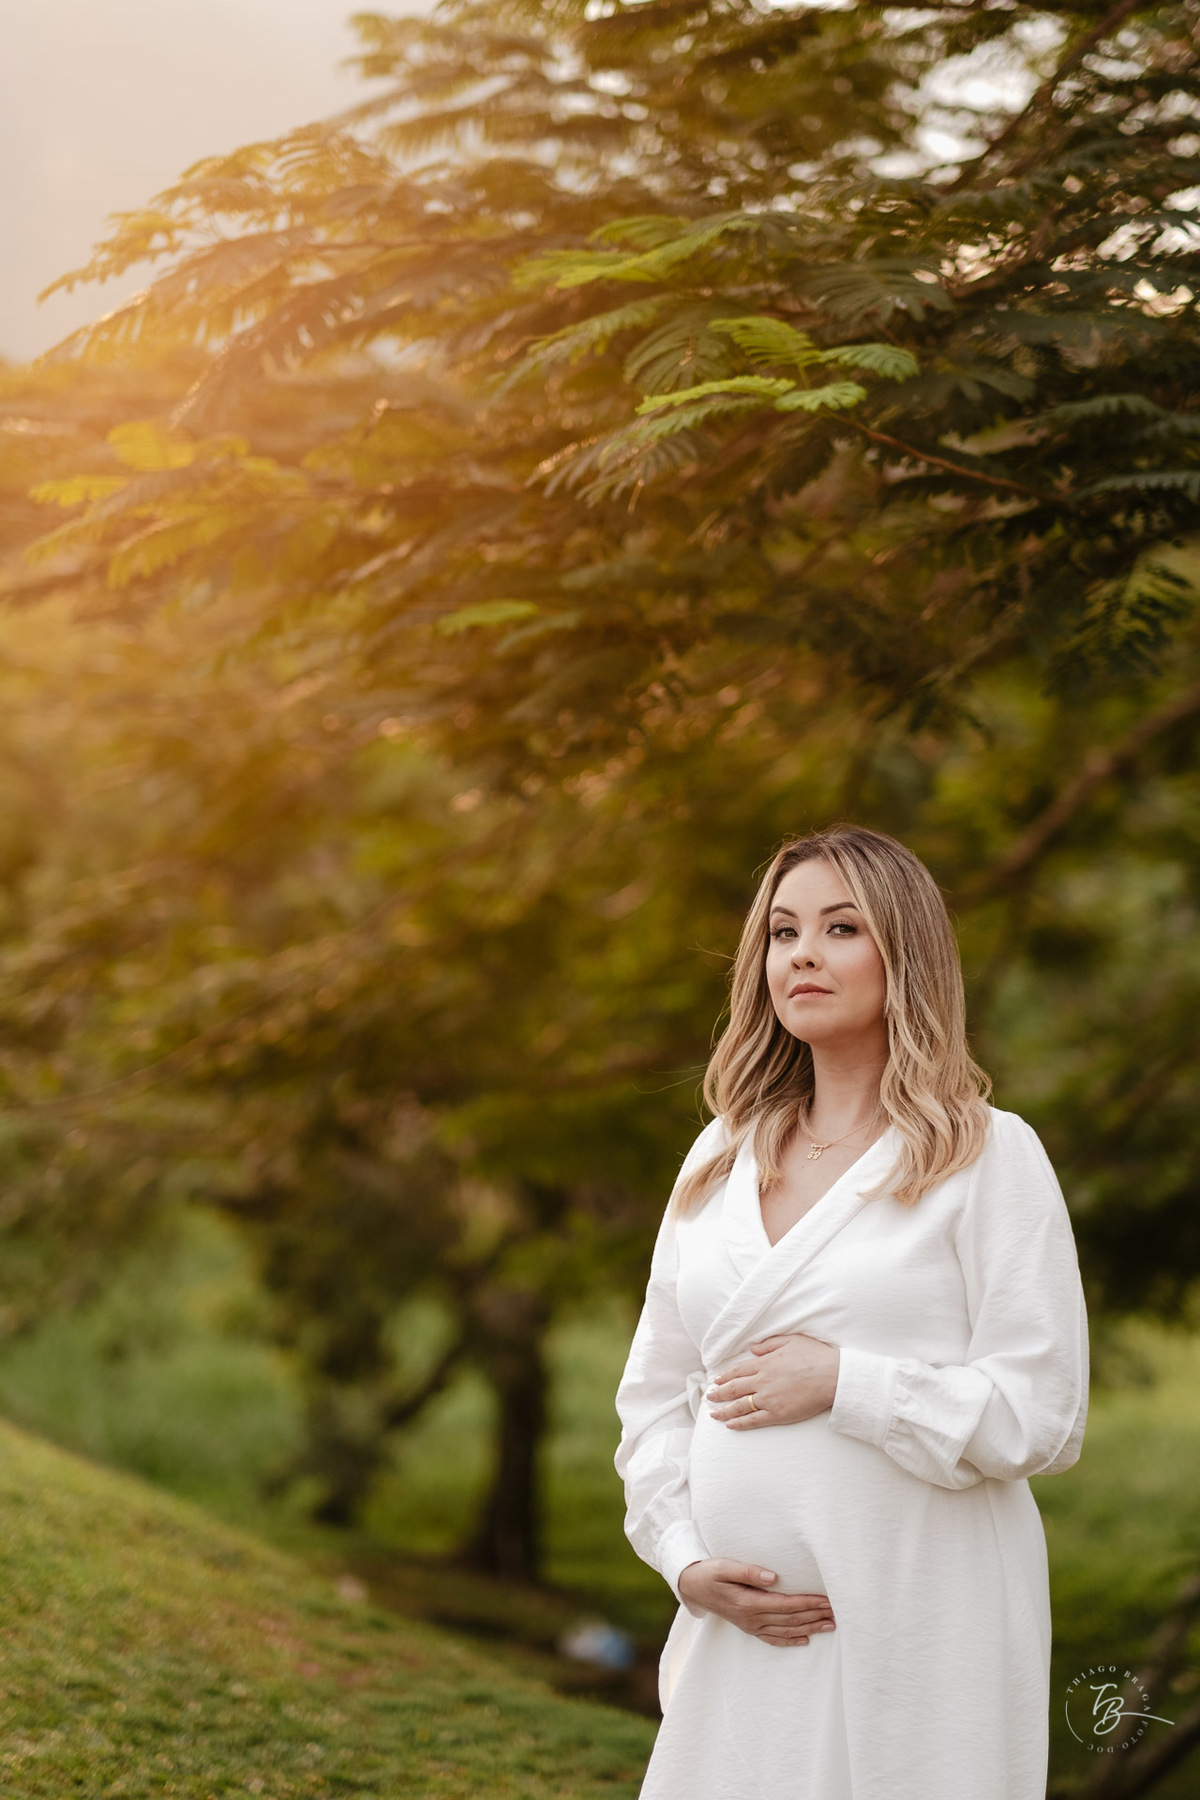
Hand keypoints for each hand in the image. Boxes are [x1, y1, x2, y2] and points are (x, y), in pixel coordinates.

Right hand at [677, 1560, 835, 1645]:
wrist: (692, 1587)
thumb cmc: (709, 1573)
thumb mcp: (724, 1566)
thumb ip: (748, 1571)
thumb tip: (773, 1576)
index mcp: (747, 1602)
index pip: (785, 1605)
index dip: (807, 1603)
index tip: (826, 1599)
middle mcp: (751, 1618)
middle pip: (790, 1619)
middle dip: (814, 1615)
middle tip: (838, 1611)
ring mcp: (751, 1625)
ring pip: (786, 1630)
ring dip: (809, 1628)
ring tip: (831, 1624)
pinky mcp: (749, 1627)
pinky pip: (773, 1638)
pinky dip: (791, 1640)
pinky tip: (806, 1639)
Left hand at [706, 1332, 839, 1428]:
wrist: (832, 1376)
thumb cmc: (815, 1356)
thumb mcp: (791, 1340)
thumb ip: (769, 1344)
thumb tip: (752, 1350)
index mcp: (764, 1363)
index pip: (738, 1371)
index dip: (725, 1377)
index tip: (715, 1381)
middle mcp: (762, 1381)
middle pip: (734, 1389)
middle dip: (718, 1394)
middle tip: (709, 1397)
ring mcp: (768, 1399)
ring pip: (740, 1406)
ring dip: (724, 1411)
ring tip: (714, 1414)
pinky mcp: (777, 1414)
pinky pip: (754, 1420)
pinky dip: (740, 1423)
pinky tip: (731, 1425)